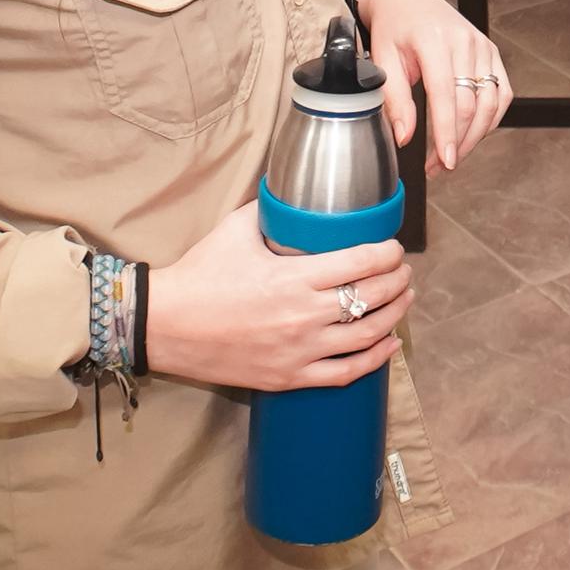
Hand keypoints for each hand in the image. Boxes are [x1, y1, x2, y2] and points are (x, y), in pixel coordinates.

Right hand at [148, 200, 405, 390]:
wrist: (165, 326)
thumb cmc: (199, 275)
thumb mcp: (236, 229)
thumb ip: (271, 211)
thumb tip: (293, 193)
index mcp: (293, 277)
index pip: (360, 262)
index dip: (387, 253)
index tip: (394, 247)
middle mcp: (303, 316)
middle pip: (371, 297)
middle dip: (397, 281)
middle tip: (403, 270)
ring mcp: (299, 351)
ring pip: (367, 336)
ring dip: (395, 316)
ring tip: (404, 299)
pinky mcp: (290, 377)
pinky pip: (345, 373)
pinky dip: (374, 360)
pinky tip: (389, 346)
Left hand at [355, 0, 510, 171]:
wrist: (409, 2)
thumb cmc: (394, 29)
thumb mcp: (383, 59)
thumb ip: (394, 100)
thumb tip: (405, 137)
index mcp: (433, 40)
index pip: (446, 96)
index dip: (447, 134)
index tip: (444, 161)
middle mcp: (464, 42)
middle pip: (471, 105)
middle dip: (457, 143)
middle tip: (440, 166)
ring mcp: (483, 47)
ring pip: (490, 104)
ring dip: (475, 137)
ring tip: (454, 155)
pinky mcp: (492, 53)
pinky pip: (502, 94)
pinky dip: (491, 119)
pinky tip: (473, 133)